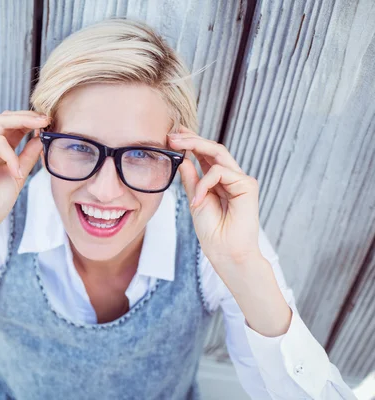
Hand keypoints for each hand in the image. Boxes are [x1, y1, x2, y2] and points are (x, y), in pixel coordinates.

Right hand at [0, 110, 47, 234]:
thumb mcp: (19, 175)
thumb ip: (28, 156)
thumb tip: (41, 137)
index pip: (14, 126)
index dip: (31, 121)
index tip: (50, 122)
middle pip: (6, 118)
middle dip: (28, 115)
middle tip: (47, 118)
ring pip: (0, 123)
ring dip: (23, 122)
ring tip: (41, 127)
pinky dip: (10, 154)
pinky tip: (17, 171)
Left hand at [168, 126, 261, 272]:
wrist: (225, 252)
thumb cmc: (212, 231)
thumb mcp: (195, 200)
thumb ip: (191, 180)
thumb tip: (183, 159)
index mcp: (218, 181)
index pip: (206, 155)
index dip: (191, 142)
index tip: (173, 135)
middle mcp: (231, 177)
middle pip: (212, 148)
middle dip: (191, 138)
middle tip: (171, 134)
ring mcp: (240, 180)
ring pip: (217, 153)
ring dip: (194, 146)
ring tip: (175, 147)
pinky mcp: (247, 185)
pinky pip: (220, 172)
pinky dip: (204, 183)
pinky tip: (197, 200)